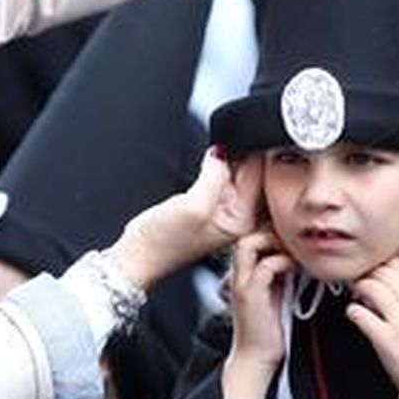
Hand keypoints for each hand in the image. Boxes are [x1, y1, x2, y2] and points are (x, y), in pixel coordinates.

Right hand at [106, 149, 261, 290]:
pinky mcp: (210, 206)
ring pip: (234, 173)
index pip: (260, 177)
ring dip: (223, 164)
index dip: (249, 153)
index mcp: (244, 221)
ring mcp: (225, 212)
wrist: (138, 254)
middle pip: (251, 174)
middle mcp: (240, 217)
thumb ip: (214, 176)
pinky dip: (212, 171)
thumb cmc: (162, 242)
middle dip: (236, 158)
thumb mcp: (192, 205)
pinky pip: (219, 179)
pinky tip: (202, 175)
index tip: (234, 144)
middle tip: (216, 161)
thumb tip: (222, 152)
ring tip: (208, 168)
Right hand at [222, 230, 294, 398]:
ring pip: (250, 243)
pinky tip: (298, 269)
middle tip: (297, 240)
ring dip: (275, 242)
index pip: (252, 237)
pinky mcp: (251, 295)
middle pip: (247, 234)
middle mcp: (239, 274)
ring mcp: (242, 283)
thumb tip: (299, 258)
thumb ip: (281, 275)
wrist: (256, 358)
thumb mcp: (276, 294)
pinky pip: (266, 266)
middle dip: (272, 231)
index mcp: (244, 273)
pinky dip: (284, 262)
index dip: (271, 231)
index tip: (295, 237)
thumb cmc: (268, 330)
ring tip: (296, 252)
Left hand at [346, 258, 398, 398]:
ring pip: (372, 287)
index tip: (378, 272)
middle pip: (385, 273)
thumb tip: (396, 289)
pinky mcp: (386, 340)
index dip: (386, 266)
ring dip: (359, 288)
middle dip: (371, 275)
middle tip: (364, 283)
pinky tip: (354, 314)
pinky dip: (353, 310)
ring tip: (357, 296)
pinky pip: (360, 314)